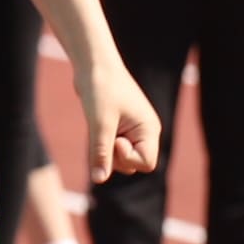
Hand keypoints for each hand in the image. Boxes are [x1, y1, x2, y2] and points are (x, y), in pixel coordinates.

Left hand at [72, 68, 158, 183]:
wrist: (93, 64)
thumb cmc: (100, 89)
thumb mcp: (99, 124)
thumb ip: (101, 153)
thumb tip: (99, 180)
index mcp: (149, 129)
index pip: (147, 163)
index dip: (127, 158)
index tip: (114, 139)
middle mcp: (145, 131)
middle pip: (134, 164)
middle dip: (115, 156)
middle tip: (103, 133)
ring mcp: (133, 130)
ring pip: (121, 159)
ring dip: (106, 151)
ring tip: (99, 128)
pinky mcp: (120, 128)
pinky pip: (112, 148)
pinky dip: (102, 144)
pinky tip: (97, 125)